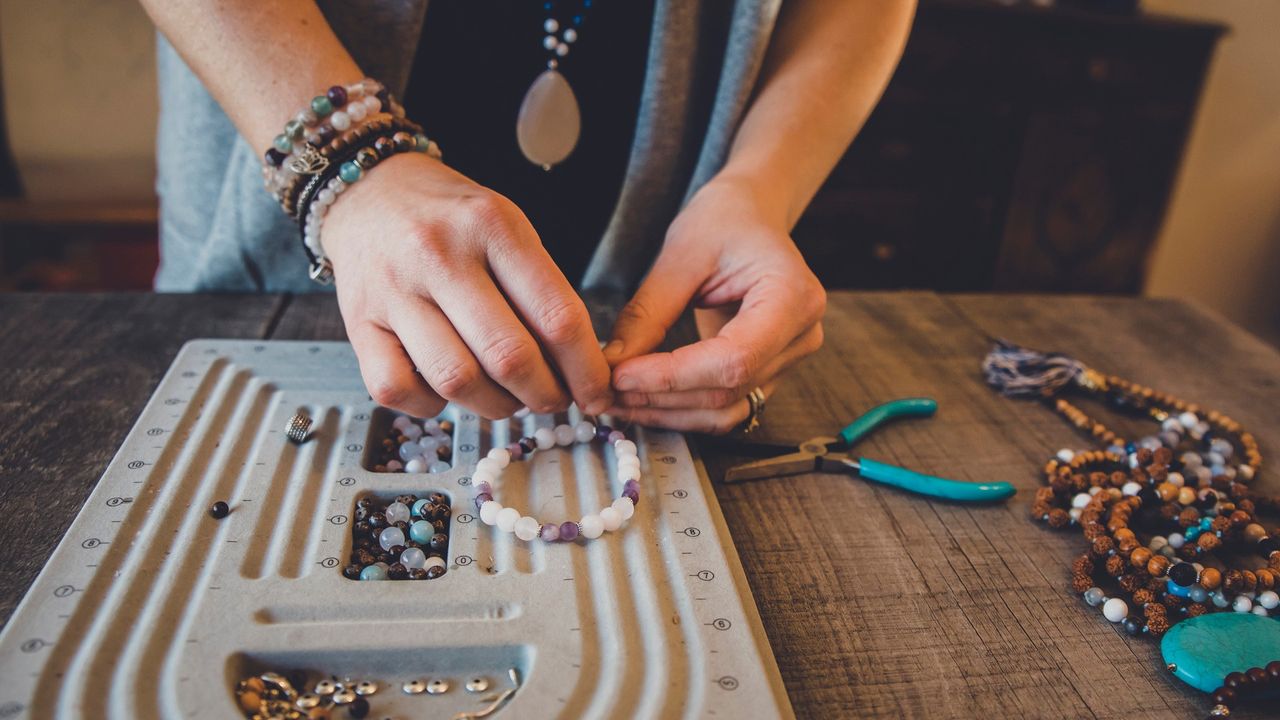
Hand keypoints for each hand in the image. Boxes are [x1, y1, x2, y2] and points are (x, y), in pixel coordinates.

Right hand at [323, 152, 612, 418]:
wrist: (369, 191)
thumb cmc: (451, 218)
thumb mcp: (507, 228)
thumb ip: (541, 290)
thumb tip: (579, 370)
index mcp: (492, 225)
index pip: (557, 315)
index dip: (586, 369)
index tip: (598, 394)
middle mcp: (439, 255)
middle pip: (509, 357)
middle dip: (545, 395)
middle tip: (555, 400)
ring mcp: (392, 291)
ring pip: (457, 381)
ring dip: (496, 406)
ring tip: (509, 398)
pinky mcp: (357, 323)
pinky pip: (398, 389)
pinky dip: (432, 405)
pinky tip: (449, 392)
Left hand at [603, 174, 825, 432]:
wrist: (751, 216)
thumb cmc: (724, 220)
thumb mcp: (681, 252)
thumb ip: (648, 311)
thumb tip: (612, 363)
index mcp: (792, 297)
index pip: (733, 359)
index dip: (673, 376)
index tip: (620, 375)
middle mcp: (801, 336)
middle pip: (728, 390)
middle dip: (661, 396)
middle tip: (605, 391)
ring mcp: (789, 359)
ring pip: (725, 410)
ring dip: (667, 411)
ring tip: (617, 398)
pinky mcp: (768, 372)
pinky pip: (725, 406)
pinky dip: (681, 408)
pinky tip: (643, 397)